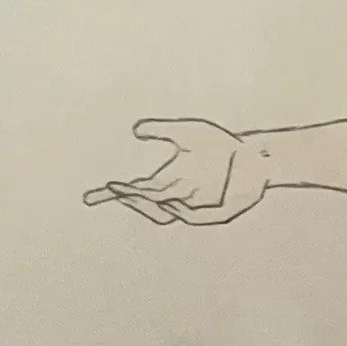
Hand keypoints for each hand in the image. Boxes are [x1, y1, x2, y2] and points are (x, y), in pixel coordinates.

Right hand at [83, 118, 268, 225]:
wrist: (254, 156)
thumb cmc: (221, 146)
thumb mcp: (187, 133)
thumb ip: (161, 129)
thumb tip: (134, 130)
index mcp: (169, 182)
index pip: (136, 191)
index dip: (115, 193)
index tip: (92, 196)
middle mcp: (179, 198)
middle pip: (147, 204)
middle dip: (131, 197)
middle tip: (118, 187)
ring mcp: (197, 208)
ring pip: (166, 213)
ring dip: (150, 204)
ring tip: (135, 191)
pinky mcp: (216, 215)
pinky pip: (193, 216)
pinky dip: (179, 209)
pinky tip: (169, 201)